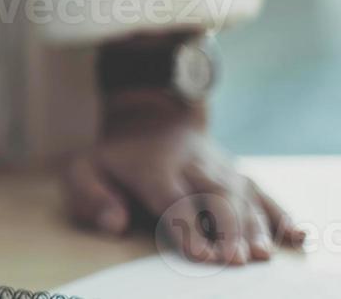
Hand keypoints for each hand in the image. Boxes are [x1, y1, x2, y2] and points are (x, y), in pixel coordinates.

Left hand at [61, 92, 304, 263]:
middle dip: (226, 228)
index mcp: (153, 167)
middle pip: (213, 196)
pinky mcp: (237, 174)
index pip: (172, 198)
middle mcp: (192, 165)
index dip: (187, 227)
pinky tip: (295, 235)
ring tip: (259, 255)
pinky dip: (279, 214)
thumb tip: (114, 222)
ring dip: (253, 226)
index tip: (200, 255)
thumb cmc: (116, 157)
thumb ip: (90, 196)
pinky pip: (262, 192)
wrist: (151, 117)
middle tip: (234, 260)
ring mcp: (219, 168)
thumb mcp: (84, 168)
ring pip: (241, 195)